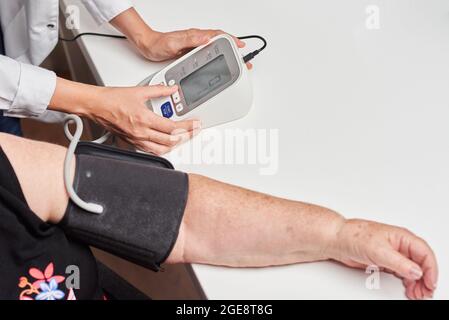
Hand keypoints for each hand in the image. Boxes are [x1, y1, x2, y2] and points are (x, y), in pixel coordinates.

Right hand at [85, 85, 199, 154]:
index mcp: (144, 119)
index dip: (188, 127)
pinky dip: (163, 148)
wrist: (96, 106)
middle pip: (170, 140)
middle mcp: (141, 132)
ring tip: (184, 137)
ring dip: (176, 144)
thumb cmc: (112, 99)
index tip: (196, 124)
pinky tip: (168, 143)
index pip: (172, 127)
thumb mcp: (138, 91)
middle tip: (195, 130)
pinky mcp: (132, 142)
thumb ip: (158, 90)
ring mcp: (136, 139)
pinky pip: (151, 150)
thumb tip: (171, 89)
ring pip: (162, 149)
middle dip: (186, 136)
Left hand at [139, 29, 252, 68]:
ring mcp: (194, 46)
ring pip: (215, 49)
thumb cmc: (159, 44)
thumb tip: (206, 38)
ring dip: (226, 54)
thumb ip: (190, 40)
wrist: (148, 46)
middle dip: (233, 49)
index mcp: (196, 36)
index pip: (218, 36)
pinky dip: (216, 58)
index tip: (241, 46)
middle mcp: (197, 40)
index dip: (231, 41)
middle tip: (244, 58)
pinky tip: (219, 63)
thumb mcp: (174, 43)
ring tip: (236, 62)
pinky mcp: (191, 52)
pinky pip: (207, 54)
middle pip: (220, 43)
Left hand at [327, 219, 437, 298]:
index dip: (431, 269)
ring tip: (416, 294)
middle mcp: (400, 244)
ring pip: (412, 269)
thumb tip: (417, 271)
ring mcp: (393, 253)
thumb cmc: (355, 236)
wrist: (338, 240)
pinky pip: (402, 272)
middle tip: (424, 294)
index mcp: (402, 237)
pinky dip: (407, 281)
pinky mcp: (385, 260)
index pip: (424, 253)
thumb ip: (400, 263)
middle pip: (421, 263)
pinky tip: (408, 289)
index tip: (430, 283)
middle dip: (425, 279)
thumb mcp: (379, 251)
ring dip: (416, 282)